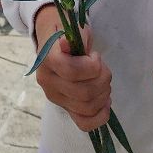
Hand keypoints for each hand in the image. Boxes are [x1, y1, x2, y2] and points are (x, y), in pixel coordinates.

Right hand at [33, 7, 111, 132]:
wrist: (55, 44)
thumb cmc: (66, 35)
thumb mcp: (73, 29)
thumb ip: (75, 37)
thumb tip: (66, 43)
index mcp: (47, 60)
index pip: (71, 72)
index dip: (92, 66)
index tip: (94, 56)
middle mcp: (48, 82)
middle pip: (83, 93)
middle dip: (102, 79)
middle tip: (102, 68)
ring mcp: (56, 97)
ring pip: (86, 107)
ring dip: (103, 94)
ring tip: (103, 81)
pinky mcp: (65, 108)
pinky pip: (84, 123)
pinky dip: (100, 116)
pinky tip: (105, 102)